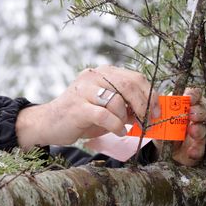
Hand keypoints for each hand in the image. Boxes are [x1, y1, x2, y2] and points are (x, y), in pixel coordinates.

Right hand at [16, 65, 158, 148]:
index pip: (134, 77)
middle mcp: (94, 76)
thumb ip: (125, 105)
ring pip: (117, 101)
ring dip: (125, 118)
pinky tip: (117, 132)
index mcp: (103, 73)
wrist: (48, 124)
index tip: (156, 111)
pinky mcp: (78, 107)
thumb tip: (151, 111)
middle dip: (143, 105)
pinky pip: (105, 115)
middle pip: (129, 85)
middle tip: (147, 121)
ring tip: (123, 128)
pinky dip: (116, 126)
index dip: (150, 94)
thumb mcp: (106, 107)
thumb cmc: (81, 116)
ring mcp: (84, 90)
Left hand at [161, 87, 205, 165]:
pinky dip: (198, 149)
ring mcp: (200, 132)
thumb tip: (155, 106)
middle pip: (204, 110)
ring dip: (200, 129)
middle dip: (199, 112)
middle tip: (191, 115)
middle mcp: (196, 116)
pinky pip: (203, 148)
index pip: (195, 94)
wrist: (161, 149)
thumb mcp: (157, 116)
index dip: (194, 94)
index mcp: (186, 104)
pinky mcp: (200, 147)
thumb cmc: (161, 127)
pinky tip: (191, 151)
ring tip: (192, 132)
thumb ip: (157, 109)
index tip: (189, 99)